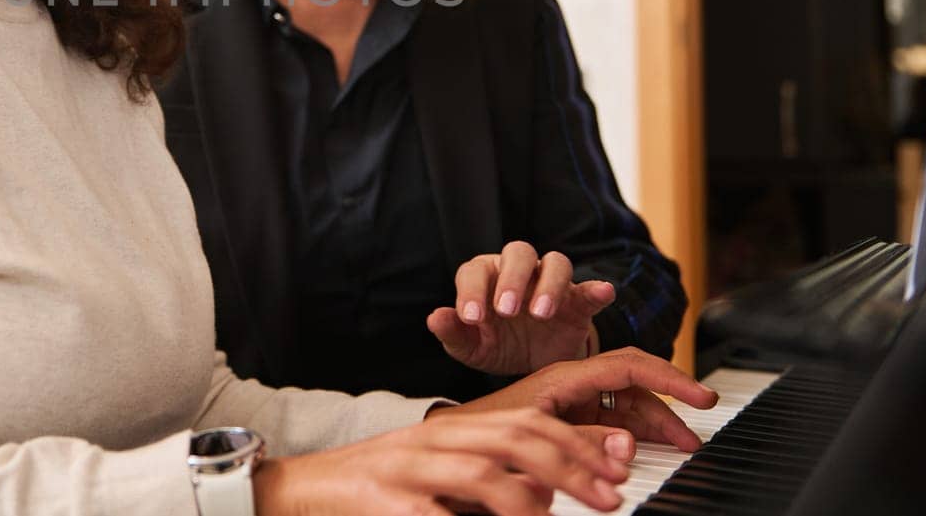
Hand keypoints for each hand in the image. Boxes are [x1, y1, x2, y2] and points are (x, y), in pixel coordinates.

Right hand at [252, 407, 632, 515]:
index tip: (617, 471)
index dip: (579, 444)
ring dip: (527, 501)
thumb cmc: (386, 484)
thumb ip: (497, 473)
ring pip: (481, 472)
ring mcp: (411, 470)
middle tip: (609, 498)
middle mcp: (438, 440)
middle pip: (515, 439)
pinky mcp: (388, 503)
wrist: (308, 488)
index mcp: (458, 427)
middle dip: (571, 467)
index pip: (530, 421)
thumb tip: (554, 490)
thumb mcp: (444, 468)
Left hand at [426, 242, 616, 375]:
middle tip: (506, 310)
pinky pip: (589, 289)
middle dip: (511, 279)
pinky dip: (597, 289)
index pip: (475, 271)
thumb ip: (452, 333)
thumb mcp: (472, 348)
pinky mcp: (579, 302)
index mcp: (486, 277)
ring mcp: (551, 283)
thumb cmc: (497, 346)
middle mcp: (519, 272)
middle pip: (518, 253)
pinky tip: (603, 293)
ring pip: (555, 262)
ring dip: (549, 284)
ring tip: (541, 314)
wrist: (535, 366)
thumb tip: (434, 318)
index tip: (472, 318)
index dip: (471, 291)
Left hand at [440, 348, 720, 453]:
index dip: (668, 378)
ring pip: (628, 407)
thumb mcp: (529, 433)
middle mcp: (572, 384)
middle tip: (701, 431)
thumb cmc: (478, 429)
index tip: (700, 397)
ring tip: (687, 447)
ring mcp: (572, 403)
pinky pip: (612, 423)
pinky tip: (652, 453)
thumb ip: (577, 440)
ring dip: (658, 424)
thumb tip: (627, 445)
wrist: (448, 447)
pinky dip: (636, 436)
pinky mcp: (569, 422)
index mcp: (564, 376)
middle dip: (669, 402)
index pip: (628, 367)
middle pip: (634, 386)